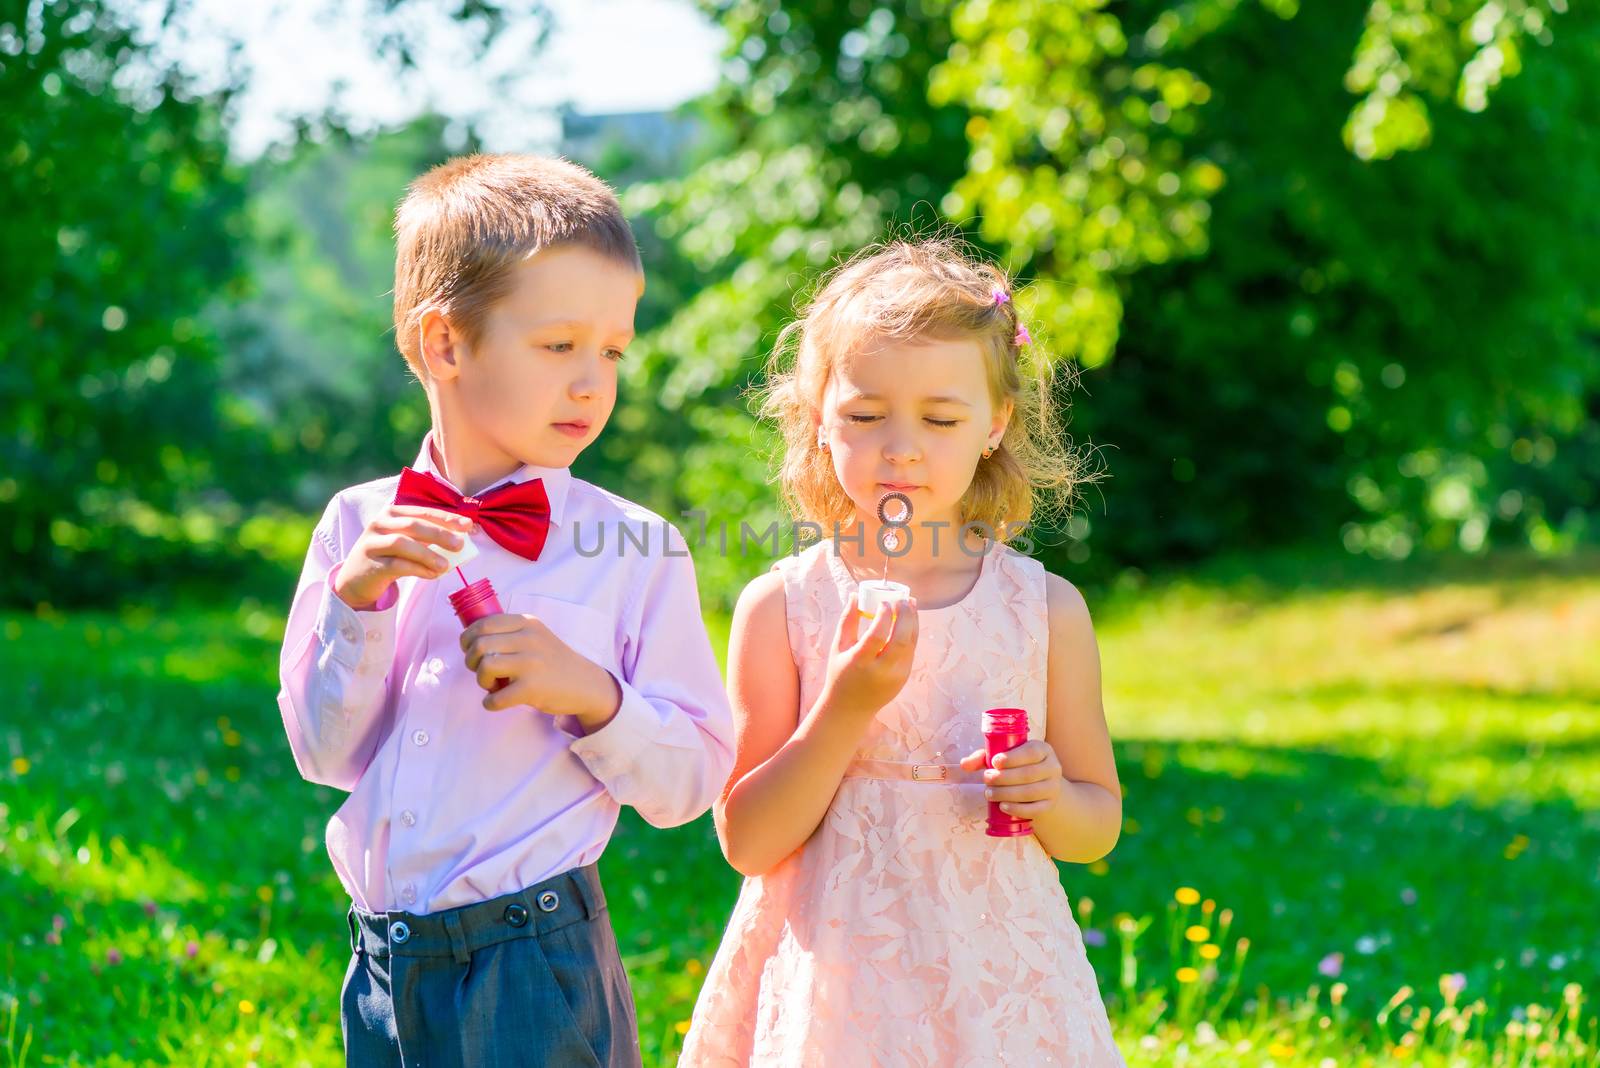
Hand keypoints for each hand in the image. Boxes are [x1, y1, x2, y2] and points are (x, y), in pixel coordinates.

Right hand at [333, 505, 475, 610]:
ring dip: (428, 554)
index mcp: (392, 512)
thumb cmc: (389, 556)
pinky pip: (397, 565)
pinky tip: (433, 575)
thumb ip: (428, 538)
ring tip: (446, 566)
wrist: (356, 579)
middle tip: (459, 544)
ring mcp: (372, 542)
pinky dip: (418, 570)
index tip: (468, 525)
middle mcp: (380, 523)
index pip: (423, 511)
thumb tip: (461, 540)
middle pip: (413, 524)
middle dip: (439, 533)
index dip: (446, 518)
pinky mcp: (370, 564)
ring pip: (403, 543)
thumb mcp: (407, 542)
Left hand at [460, 612, 621, 725]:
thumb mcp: (535, 636)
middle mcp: (529, 639)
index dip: (468, 639)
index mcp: (527, 623)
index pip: (484, 624)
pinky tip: (498, 701)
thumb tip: (470, 639)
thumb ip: (509, 633)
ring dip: (481, 681)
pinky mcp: (532, 688)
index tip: (470, 650)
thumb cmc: (552, 661)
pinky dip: (490, 703)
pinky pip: (495, 698)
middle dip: (471, 661)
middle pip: (479, 646)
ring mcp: (531, 663)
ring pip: (485, 667)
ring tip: (493, 686)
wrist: (585, 684)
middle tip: (483, 671)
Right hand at [820, 591, 918, 720]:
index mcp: (860, 663)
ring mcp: (896, 676)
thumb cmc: (840, 673)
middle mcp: (881, 671)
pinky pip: (911, 651)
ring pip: (911, 644)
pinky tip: (909, 619)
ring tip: (910, 603)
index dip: (884, 616)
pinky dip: (912, 633)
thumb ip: (847, 621)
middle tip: (903, 599)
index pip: (877, 636)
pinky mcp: (904, 678)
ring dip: (913, 621)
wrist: (850, 708)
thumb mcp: (838, 647)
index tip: (884, 602)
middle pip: (901, 640)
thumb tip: (855, 595)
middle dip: (905, 615)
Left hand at [960, 740, 1062, 819]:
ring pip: (1030, 792)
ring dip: (1007, 794)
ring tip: (989, 793)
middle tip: (986, 779)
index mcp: (1043, 749)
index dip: (1012, 758)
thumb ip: (982, 757)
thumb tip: (964, 764)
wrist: (1039, 785)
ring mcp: (1053, 787)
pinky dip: (1018, 809)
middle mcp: (1052, 767)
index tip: (994, 762)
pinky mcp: (1050, 805)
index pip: (1031, 752)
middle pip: (1028, 774)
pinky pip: (1035, 809)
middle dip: (1004, 778)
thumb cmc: (1017, 766)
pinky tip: (1003, 807)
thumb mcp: (1002, 757)